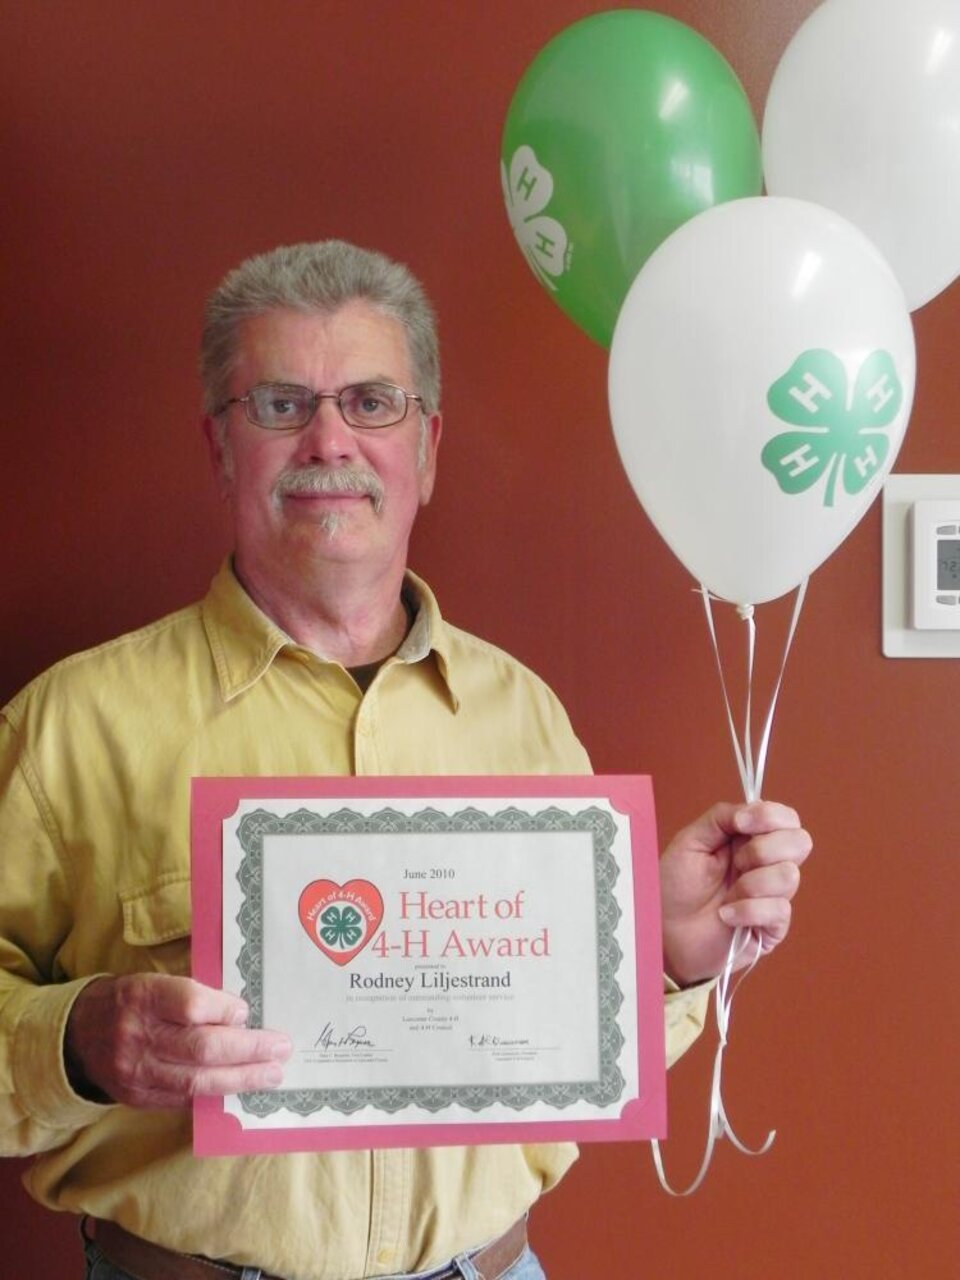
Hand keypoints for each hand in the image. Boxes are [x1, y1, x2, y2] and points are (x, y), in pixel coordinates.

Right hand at [64, 974, 292, 1107]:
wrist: (79, 1033)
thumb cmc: (131, 1000)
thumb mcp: (153, 981)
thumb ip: (192, 994)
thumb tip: (243, 1010)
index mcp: (143, 996)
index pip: (190, 1004)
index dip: (223, 1010)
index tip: (247, 1012)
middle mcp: (138, 1036)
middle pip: (201, 1048)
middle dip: (248, 1050)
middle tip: (281, 1048)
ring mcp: (137, 1073)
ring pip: (197, 1081)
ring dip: (242, 1078)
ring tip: (273, 1074)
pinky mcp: (138, 1099)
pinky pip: (184, 1101)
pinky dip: (217, 1094)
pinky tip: (242, 1089)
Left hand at [660, 800, 811, 986]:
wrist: (665, 932)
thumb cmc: (675, 886)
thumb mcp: (691, 841)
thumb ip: (721, 817)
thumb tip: (750, 809)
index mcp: (751, 839)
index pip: (786, 819)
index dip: (770, 816)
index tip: (741, 823)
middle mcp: (768, 864)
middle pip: (800, 842)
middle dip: (764, 849)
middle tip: (735, 863)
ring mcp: (773, 896)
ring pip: (789, 876)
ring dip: (752, 883)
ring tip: (726, 895)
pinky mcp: (773, 927)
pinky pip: (779, 910)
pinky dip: (747, 910)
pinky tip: (726, 916)